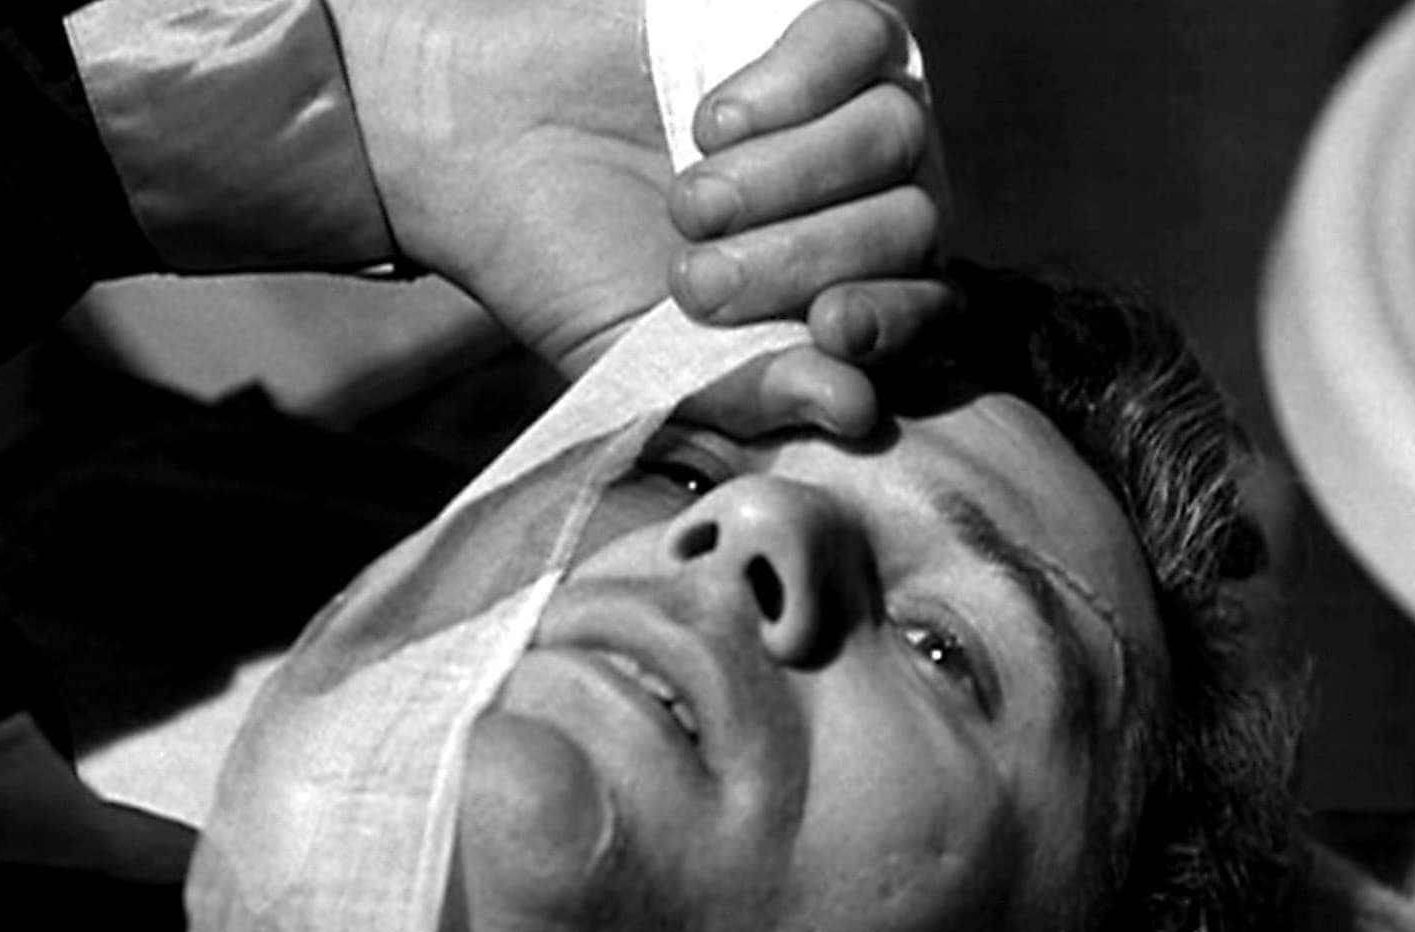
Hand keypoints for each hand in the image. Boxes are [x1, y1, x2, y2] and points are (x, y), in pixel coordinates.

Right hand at [339, 0, 952, 401]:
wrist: (486, 153)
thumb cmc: (571, 271)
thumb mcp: (647, 362)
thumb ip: (750, 393)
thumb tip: (858, 411)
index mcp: (840, 298)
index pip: (928, 313)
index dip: (894, 320)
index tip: (828, 325)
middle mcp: (864, 204)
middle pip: (913, 223)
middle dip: (802, 257)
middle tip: (691, 277)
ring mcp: (846, 115)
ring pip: (897, 135)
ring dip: (790, 176)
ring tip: (689, 199)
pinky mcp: (815, 35)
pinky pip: (863, 43)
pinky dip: (794, 84)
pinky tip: (712, 120)